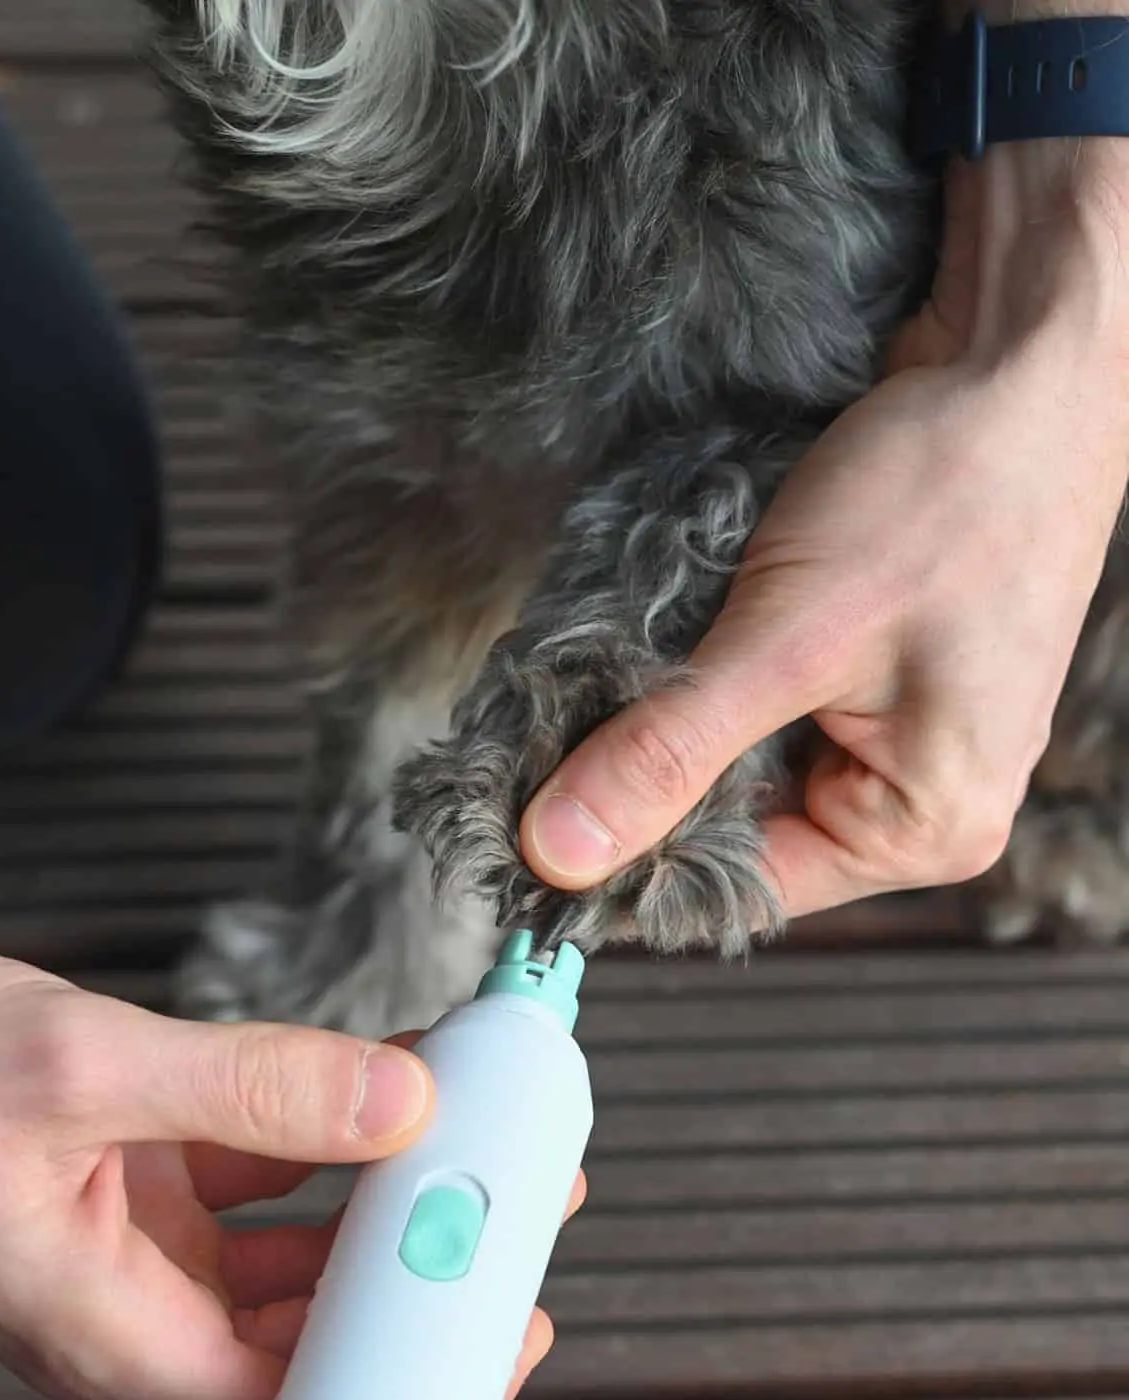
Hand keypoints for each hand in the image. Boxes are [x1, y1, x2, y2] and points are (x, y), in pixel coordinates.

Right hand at [0, 945, 571, 1399]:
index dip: (402, 1397)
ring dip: (384, 1210)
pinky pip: (255, 1188)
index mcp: (108, 1331)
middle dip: (418, 1288)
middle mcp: (131, 1313)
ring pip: (292, 1265)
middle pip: (309, 1344)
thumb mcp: (76, 1068)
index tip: (500, 1339)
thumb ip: (247, 1085)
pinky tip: (385, 1087)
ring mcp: (135, 1255)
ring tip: (478, 1149)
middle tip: (519, 1216)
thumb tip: (399, 1096)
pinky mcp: (132, 1194)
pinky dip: (323, 1144)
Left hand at [521, 139, 1128, 923]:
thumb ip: (668, 750)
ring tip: (616, 670)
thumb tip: (558, 852)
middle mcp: (922, 802)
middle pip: (743, 830)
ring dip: (675, 721)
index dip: (634, 862)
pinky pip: (769, 707)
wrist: (1025, 358)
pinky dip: (712, 678)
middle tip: (552, 735)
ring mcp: (903, 737)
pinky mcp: (876, 676)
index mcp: (925, 827)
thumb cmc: (948, 493)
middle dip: (650, 782)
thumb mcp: (789, 634)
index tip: (528, 832)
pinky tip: (674, 636)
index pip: (744, 887)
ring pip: (745, 765)